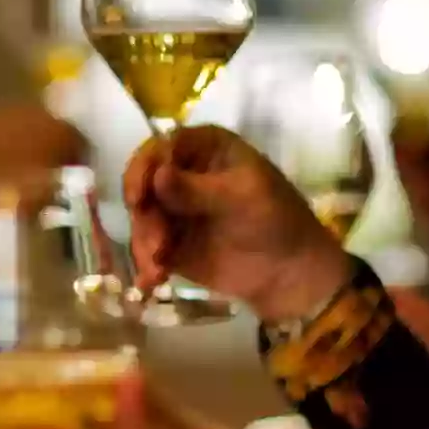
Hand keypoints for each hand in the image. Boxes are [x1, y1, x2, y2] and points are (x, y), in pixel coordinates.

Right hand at [125, 126, 352, 321]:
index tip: (138, 199)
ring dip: (144, 244)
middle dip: (144, 216)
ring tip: (158, 271)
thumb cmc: (276, 220)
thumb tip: (157, 175)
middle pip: (143, 184)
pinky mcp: (171, 243)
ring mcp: (174, 209)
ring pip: (141, 218)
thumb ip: (196, 189)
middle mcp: (184, 173)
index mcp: (205, 148)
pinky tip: (152, 282)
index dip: (143, 169)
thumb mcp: (241, 197)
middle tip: (158, 245)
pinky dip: (145, 264)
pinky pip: (147, 248)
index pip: (161, 147)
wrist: (290, 274)